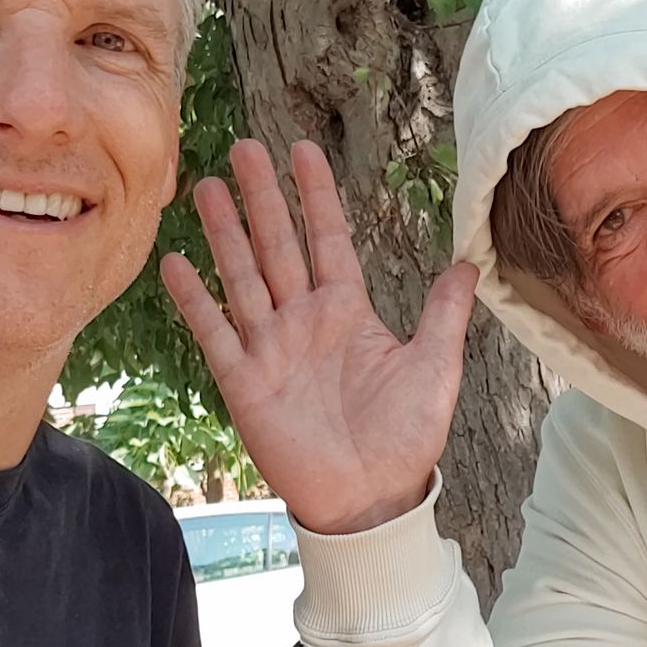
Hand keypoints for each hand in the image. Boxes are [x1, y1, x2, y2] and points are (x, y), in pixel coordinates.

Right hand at [161, 139, 478, 535]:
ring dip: (225, 233)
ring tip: (206, 187)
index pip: (328, 238)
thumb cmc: (406, 438)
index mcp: (348, 311)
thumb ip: (445, 313)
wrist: (370, 499)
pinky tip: (176, 263)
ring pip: (242, 276)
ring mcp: (270, 349)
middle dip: (261, 197)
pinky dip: (195, 299)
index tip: (302, 150)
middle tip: (244, 148)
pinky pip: (215, 332)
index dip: (316, 195)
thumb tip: (470, 260)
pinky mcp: (244, 382)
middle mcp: (304, 321)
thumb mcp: (435, 367)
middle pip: (277, 245)